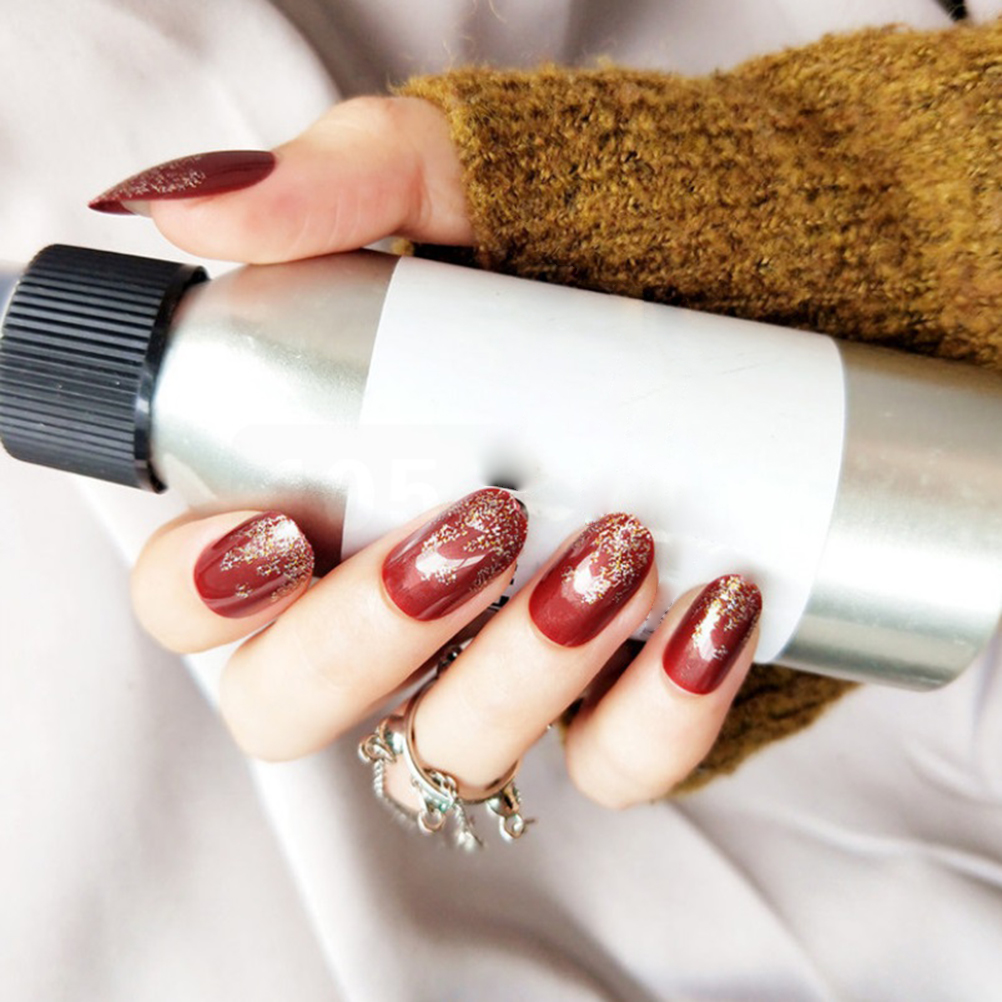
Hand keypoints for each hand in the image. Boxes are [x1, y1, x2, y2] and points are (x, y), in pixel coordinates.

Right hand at [98, 97, 761, 807]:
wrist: (773, 273)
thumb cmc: (592, 236)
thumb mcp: (463, 183)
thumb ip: (337, 185)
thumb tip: (195, 207)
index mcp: (319, 498)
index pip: (196, 594)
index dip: (199, 591)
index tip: (278, 528)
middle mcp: (393, 606)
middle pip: (294, 704)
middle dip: (362, 642)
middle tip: (475, 523)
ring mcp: (502, 664)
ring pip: (452, 749)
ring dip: (524, 671)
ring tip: (620, 544)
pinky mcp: (620, 702)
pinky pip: (618, 766)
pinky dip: (664, 711)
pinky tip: (712, 609)